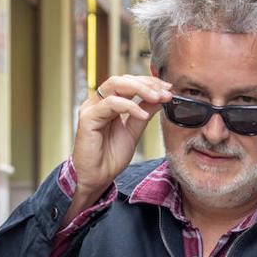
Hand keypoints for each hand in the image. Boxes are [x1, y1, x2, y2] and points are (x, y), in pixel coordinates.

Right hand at [67, 75, 172, 215]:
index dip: (149, 83)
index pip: (129, 83)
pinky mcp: (88, 118)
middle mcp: (99, 102)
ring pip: (116, 85)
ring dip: (140, 89)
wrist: (97, 177)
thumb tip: (160, 98)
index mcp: (109, 103)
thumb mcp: (134, 132)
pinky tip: (143, 115)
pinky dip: (130, 106)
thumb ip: (144, 113)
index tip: (168, 89)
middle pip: (123, 79)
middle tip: (165, 91)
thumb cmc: (110, 157)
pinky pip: (111, 104)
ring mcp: (92, 108)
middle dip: (147, 83)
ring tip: (158, 98)